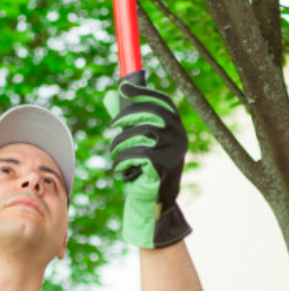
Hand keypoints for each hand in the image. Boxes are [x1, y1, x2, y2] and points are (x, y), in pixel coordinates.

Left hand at [103, 72, 191, 249]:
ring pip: (140, 134)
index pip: (162, 102)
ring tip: (116, 154)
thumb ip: (125, 117)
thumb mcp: (136, 141)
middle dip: (125, 117)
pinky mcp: (163, 166)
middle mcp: (179, 137)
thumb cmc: (144, 169)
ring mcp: (173, 152)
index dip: (142, 93)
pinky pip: (137, 154)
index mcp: (176, 128)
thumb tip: (110, 95)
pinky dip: (123, 160)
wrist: (152, 202)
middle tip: (112, 127)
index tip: (122, 88)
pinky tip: (122, 169)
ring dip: (120, 143)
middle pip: (150, 114)